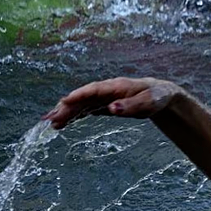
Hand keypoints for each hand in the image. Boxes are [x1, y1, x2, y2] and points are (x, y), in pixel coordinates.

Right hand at [42, 77, 181, 128]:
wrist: (160, 95)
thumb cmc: (156, 97)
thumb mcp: (148, 102)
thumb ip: (130, 105)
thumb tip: (111, 109)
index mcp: (116, 86)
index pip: (93, 90)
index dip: (78, 95)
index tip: (64, 102)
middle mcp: (106, 91)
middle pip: (83, 98)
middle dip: (66, 107)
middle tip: (50, 119)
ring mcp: (104, 97)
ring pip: (82, 105)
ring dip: (67, 113)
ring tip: (52, 124)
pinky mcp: (104, 105)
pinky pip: (87, 110)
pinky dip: (76, 116)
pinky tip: (64, 123)